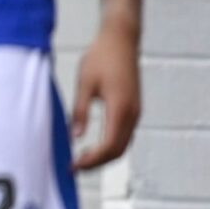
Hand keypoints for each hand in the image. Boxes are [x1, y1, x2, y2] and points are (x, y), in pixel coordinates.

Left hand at [69, 16, 142, 170]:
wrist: (121, 40)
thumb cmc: (100, 58)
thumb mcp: (84, 84)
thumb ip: (80, 112)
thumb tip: (76, 137)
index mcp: (121, 109)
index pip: (109, 146)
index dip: (92, 161)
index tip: (73, 166)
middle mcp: (132, 114)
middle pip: (118, 151)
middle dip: (97, 163)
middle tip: (74, 168)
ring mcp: (136, 112)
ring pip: (123, 145)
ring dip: (104, 156)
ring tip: (80, 160)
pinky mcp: (134, 108)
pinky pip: (124, 135)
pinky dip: (110, 146)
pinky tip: (93, 146)